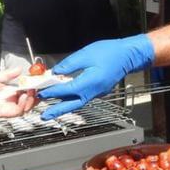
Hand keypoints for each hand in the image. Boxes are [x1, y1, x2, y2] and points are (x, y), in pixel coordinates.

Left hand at [0, 67, 36, 120]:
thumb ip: (8, 74)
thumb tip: (19, 69)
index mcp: (8, 92)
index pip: (26, 91)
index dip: (33, 86)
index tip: (38, 80)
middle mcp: (9, 100)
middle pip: (29, 100)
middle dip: (36, 93)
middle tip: (38, 86)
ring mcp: (8, 107)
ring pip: (27, 107)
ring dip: (32, 99)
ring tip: (31, 90)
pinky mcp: (5, 112)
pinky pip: (19, 110)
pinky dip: (24, 103)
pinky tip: (23, 95)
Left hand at [38, 35, 155, 119]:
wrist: (128, 56)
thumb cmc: (110, 52)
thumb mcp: (86, 54)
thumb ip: (69, 64)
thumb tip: (56, 71)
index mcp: (89, 83)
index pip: (66, 90)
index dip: (52, 92)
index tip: (41, 93)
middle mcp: (93, 92)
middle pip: (71, 105)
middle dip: (57, 111)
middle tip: (44, 116)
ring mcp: (97, 93)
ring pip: (77, 102)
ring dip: (63, 106)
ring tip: (51, 111)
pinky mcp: (98, 91)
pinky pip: (82, 98)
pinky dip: (72, 99)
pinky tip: (64, 98)